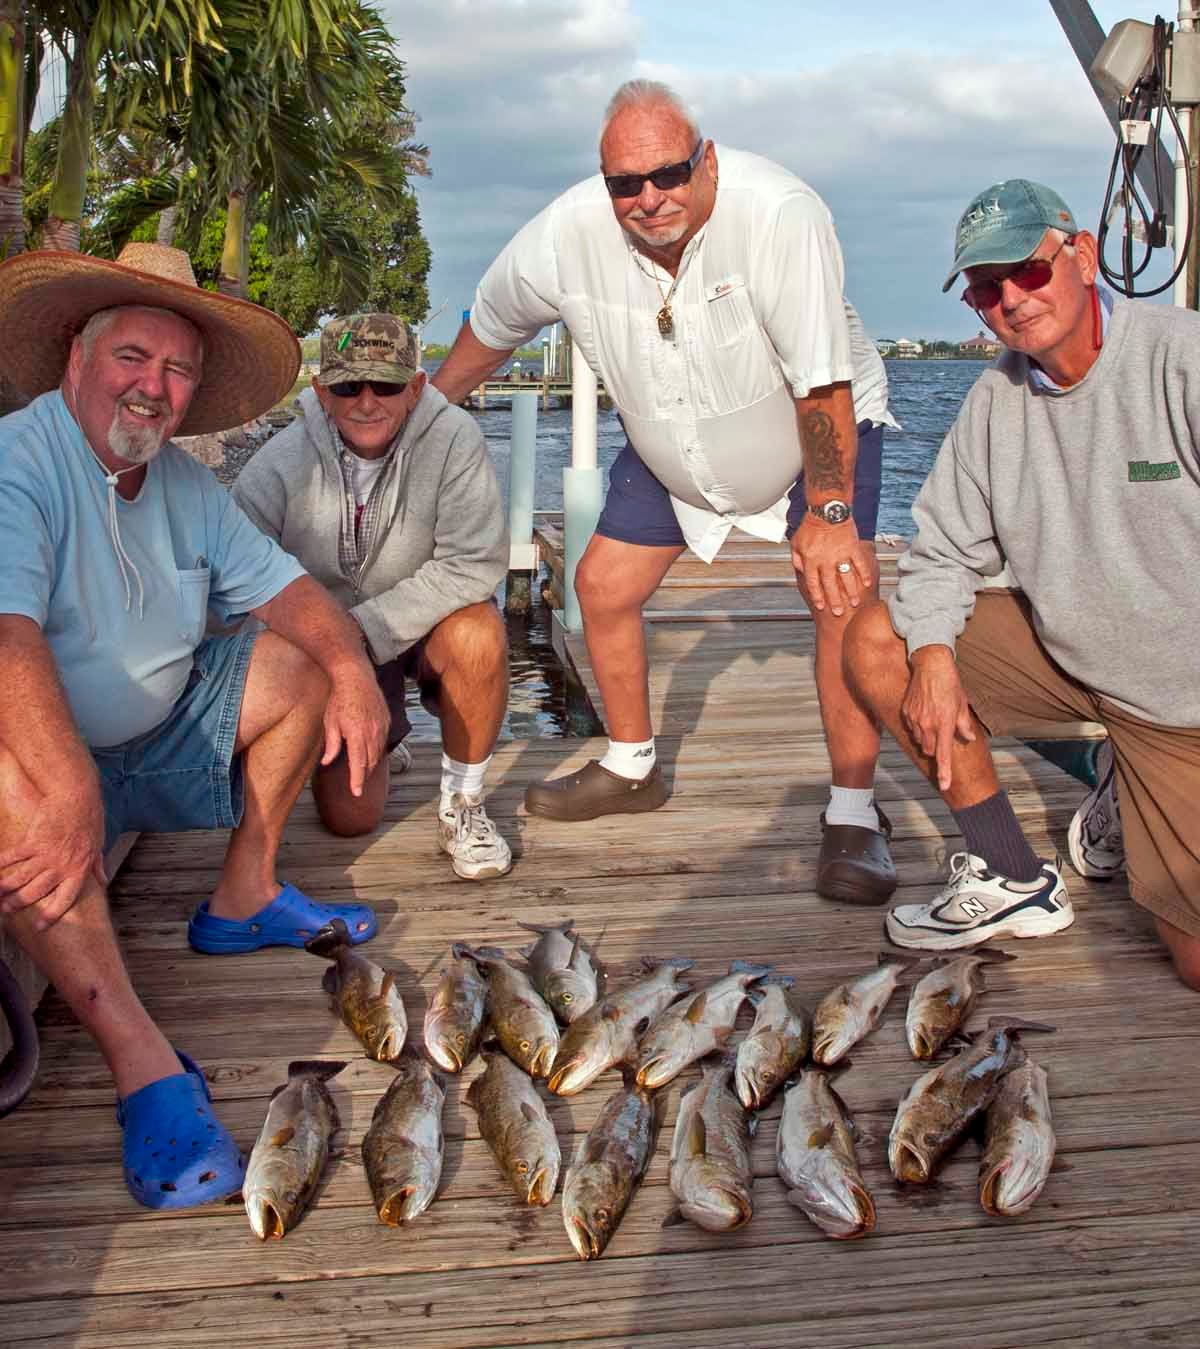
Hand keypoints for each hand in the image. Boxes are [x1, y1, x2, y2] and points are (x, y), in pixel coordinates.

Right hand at [0, 789, 106, 929]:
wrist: (76, 795)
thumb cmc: (90, 818)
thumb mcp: (98, 844)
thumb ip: (97, 865)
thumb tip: (103, 880)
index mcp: (79, 870)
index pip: (65, 899)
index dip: (52, 915)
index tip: (40, 926)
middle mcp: (61, 866)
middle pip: (36, 892)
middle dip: (20, 903)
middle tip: (7, 910)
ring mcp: (45, 854)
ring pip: (20, 878)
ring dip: (6, 889)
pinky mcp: (32, 841)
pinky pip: (12, 857)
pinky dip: (0, 865)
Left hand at [320, 659, 389, 796]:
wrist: (355, 677)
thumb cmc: (339, 698)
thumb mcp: (330, 723)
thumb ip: (331, 745)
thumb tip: (327, 762)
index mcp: (357, 735)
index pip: (359, 765)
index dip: (357, 781)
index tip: (356, 792)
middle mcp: (372, 732)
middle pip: (371, 761)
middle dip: (364, 774)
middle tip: (357, 783)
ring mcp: (381, 726)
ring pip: (378, 752)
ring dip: (371, 763)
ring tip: (363, 770)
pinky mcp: (386, 720)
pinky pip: (383, 740)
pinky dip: (377, 750)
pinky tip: (371, 752)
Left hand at [791, 516, 873, 615]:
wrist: (826, 509)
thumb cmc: (810, 525)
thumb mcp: (796, 542)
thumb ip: (796, 558)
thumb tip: (798, 570)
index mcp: (810, 560)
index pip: (813, 583)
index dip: (817, 595)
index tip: (821, 606)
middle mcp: (825, 560)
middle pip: (829, 584)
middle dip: (834, 600)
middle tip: (838, 613)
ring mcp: (839, 554)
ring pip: (845, 577)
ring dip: (851, 592)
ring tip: (855, 603)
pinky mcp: (852, 547)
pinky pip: (859, 563)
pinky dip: (863, 574)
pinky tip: (866, 584)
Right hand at [902, 646, 976, 790]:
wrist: (930, 665)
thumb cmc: (949, 684)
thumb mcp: (962, 704)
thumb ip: (963, 724)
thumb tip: (967, 737)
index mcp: (944, 723)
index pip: (944, 755)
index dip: (944, 772)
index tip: (944, 786)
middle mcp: (927, 723)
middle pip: (930, 750)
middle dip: (937, 748)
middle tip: (943, 733)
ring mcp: (914, 718)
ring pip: (920, 741)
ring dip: (927, 738)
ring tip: (934, 720)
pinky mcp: (906, 712)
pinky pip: (911, 729)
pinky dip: (918, 727)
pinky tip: (924, 713)